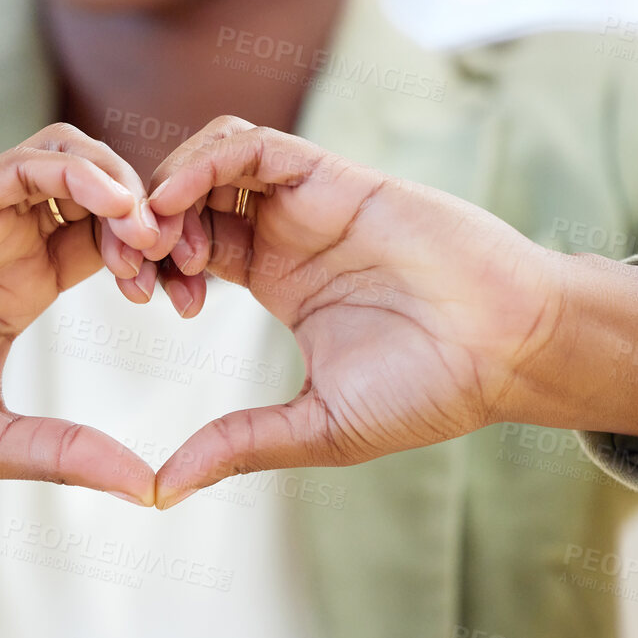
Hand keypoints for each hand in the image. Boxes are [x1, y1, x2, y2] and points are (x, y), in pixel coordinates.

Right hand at [0, 123, 162, 502]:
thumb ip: (68, 454)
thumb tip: (151, 491)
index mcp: (24, 285)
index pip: (114, 245)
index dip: (162, 261)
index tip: (192, 304)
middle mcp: (8, 243)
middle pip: (107, 193)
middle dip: (160, 219)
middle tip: (185, 271)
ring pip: (74, 160)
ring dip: (127, 187)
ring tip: (154, 239)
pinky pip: (27, 162)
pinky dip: (80, 171)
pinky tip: (117, 206)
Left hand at [141, 116, 570, 507]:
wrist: (508, 353)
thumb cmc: (431, 391)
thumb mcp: (316, 426)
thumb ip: (239, 445)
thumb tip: (162, 490)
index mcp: (277, 278)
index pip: (189, 247)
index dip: (150, 264)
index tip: (137, 302)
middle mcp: (289, 233)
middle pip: (190, 197)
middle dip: (145, 223)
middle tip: (129, 267)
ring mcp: (313, 202)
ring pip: (215, 160)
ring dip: (169, 187)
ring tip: (152, 236)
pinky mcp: (339, 179)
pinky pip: (258, 147)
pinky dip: (207, 162)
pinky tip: (178, 199)